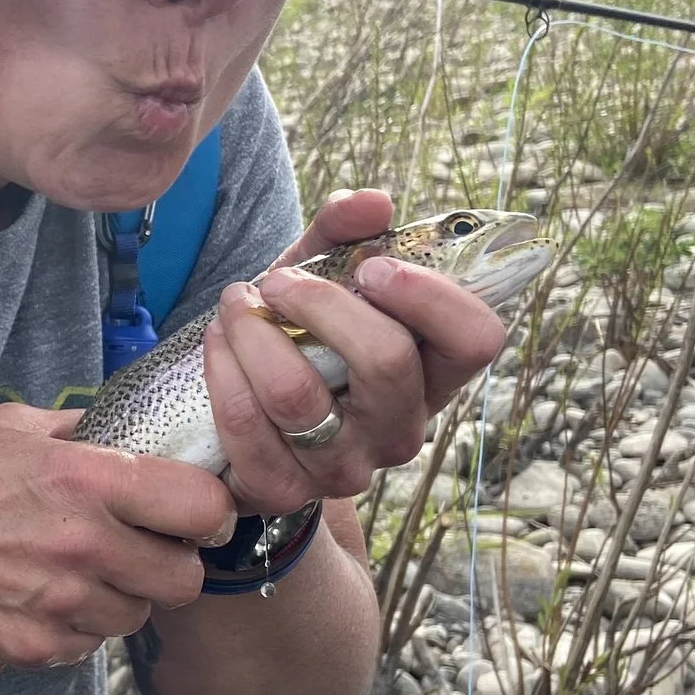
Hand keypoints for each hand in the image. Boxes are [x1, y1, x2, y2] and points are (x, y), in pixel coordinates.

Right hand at [0, 404, 234, 669]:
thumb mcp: (0, 429)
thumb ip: (72, 430)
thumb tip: (117, 427)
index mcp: (86, 479)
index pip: (203, 507)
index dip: (204, 510)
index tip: (188, 510)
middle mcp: (85, 545)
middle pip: (185, 577)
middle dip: (168, 563)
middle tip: (135, 548)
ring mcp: (63, 604)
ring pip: (137, 614)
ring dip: (119, 597)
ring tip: (73, 572)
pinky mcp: (38, 648)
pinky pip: (89, 646)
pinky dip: (74, 628)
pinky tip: (38, 599)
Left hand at [202, 188, 507, 512]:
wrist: (251, 413)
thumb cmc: (303, 334)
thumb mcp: (324, 275)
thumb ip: (345, 231)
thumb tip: (372, 204)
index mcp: (433, 374)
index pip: (476, 340)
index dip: (431, 296)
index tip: (373, 266)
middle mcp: (400, 428)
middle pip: (386, 362)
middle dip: (321, 303)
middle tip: (279, 281)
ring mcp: (344, 467)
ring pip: (297, 394)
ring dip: (253, 332)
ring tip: (235, 302)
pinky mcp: (282, 489)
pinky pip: (245, 424)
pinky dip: (222, 368)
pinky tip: (218, 342)